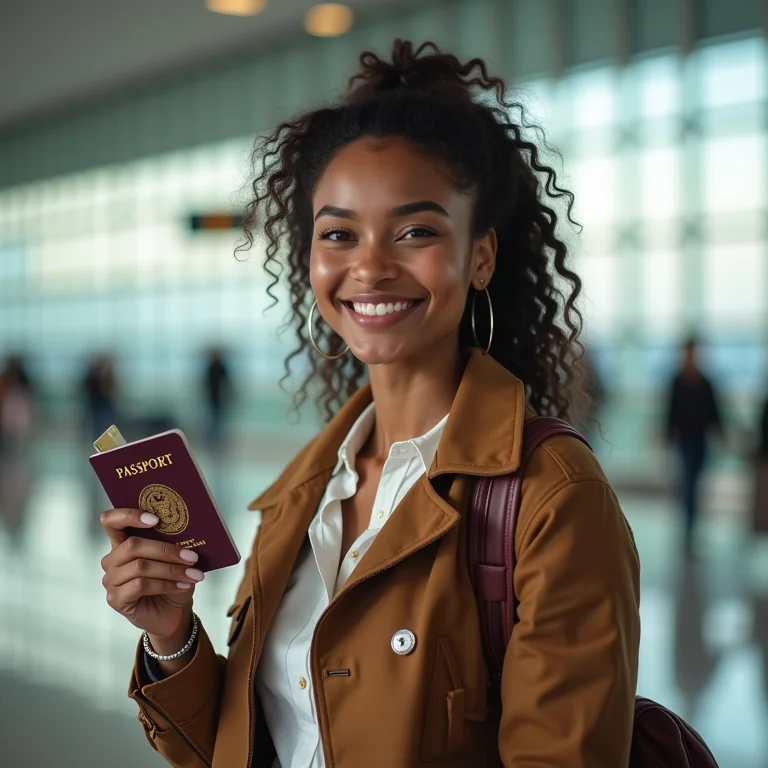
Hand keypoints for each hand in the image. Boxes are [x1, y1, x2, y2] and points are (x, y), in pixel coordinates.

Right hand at [100, 508, 203, 639]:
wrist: (173, 613)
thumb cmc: (171, 581)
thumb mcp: (173, 559)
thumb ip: (171, 542)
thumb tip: (188, 529)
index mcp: (122, 543)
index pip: (111, 521)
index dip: (129, 515)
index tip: (156, 519)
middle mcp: (112, 560)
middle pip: (133, 545)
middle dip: (166, 550)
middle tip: (192, 557)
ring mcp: (111, 580)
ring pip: (140, 567)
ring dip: (171, 570)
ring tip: (193, 574)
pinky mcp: (116, 599)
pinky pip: (141, 585)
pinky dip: (166, 584)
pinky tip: (183, 586)